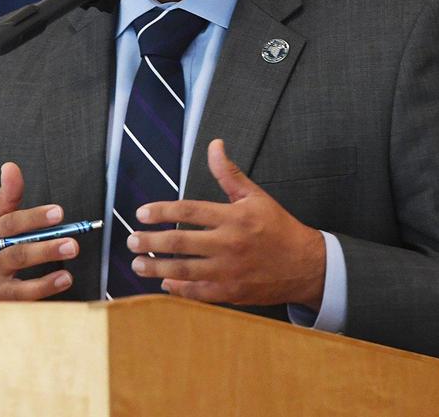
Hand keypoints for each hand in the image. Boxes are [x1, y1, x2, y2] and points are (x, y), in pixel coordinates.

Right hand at [0, 162, 78, 300]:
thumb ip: (6, 197)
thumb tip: (11, 166)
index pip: (10, 224)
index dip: (33, 217)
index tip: (58, 212)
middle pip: (17, 254)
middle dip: (45, 249)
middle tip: (72, 243)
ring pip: (20, 282)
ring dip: (46, 278)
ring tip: (69, 271)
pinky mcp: (1, 303)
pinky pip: (23, 300)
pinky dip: (44, 291)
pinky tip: (63, 281)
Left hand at [125, 139, 325, 307]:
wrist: (306, 264)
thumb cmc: (277, 227)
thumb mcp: (255, 196)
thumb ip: (229, 173)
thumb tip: (214, 145)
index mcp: (233, 217)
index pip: (188, 211)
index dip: (161, 212)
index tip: (141, 213)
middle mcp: (229, 244)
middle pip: (180, 243)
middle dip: (150, 242)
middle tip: (132, 240)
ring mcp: (229, 271)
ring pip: (184, 271)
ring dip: (156, 268)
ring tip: (138, 263)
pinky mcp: (232, 293)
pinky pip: (198, 293)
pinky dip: (178, 290)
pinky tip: (164, 284)